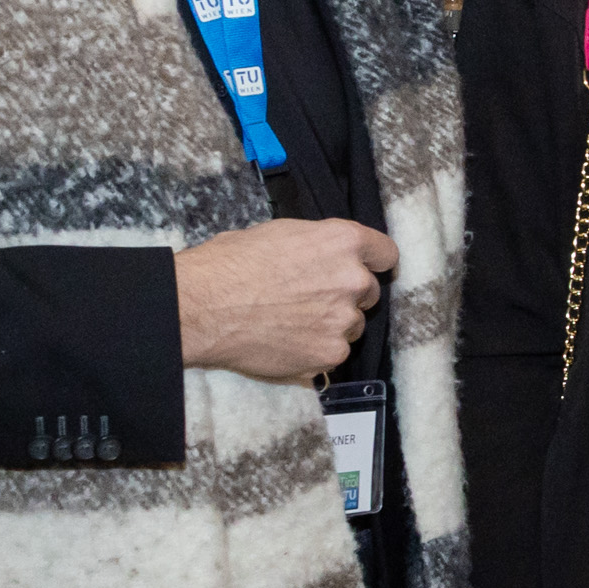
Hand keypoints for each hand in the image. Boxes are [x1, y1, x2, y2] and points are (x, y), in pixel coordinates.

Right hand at [176, 218, 397, 379]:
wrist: (202, 306)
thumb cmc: (228, 265)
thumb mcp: (278, 234)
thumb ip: (315, 247)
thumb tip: (320, 257)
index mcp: (343, 241)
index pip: (386, 252)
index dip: (373, 262)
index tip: (365, 269)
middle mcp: (353, 279)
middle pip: (368, 291)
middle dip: (346, 295)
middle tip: (311, 299)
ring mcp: (344, 319)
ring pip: (352, 324)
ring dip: (331, 325)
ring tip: (291, 323)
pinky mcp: (330, 353)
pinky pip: (334, 352)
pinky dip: (316, 351)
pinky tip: (286, 342)